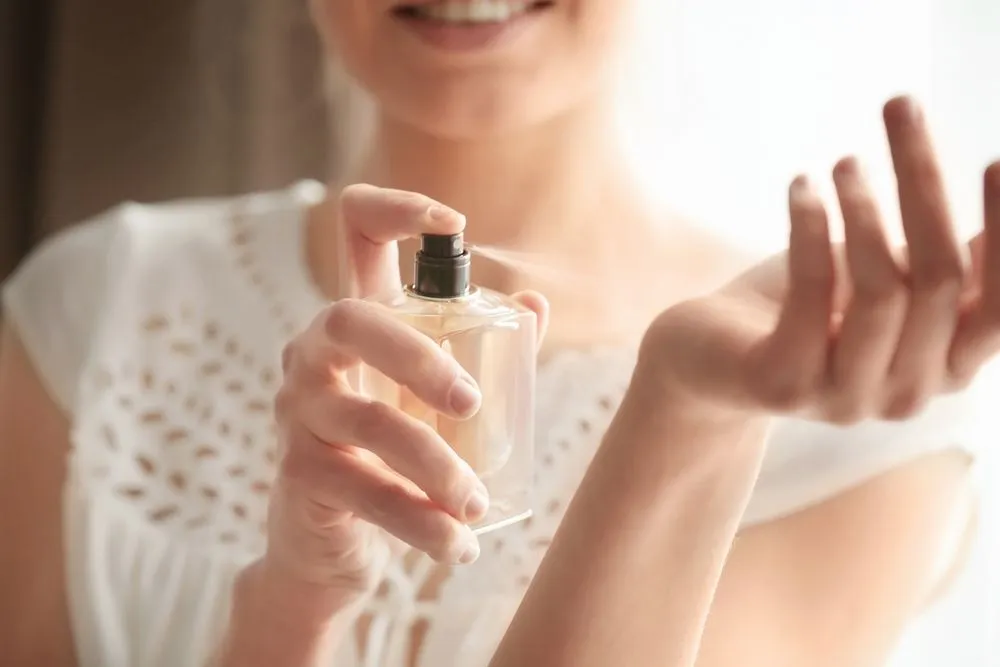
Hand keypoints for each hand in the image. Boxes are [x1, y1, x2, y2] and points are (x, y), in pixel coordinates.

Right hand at [262, 185, 547, 604]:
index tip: (452, 223)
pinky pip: (367, 492)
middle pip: (352, 319)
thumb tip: (535, 303)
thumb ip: (482, 352)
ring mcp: (298, 411)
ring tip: (476, 504)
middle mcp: (314, 354)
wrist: (331, 543)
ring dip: (438, 466)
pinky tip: (456, 545)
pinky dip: (421, 524)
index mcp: (354, 322)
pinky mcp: (300, 472)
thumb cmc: (392, 455)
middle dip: (419, 357)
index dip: (396, 208)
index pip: (354, 232)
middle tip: (471, 403)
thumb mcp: (431, 399)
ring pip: (371, 423)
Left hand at [639, 96, 999, 423]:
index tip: (992, 161)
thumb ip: (939, 261)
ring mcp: (848, 398)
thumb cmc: (803, 310)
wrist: (705, 361)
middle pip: (940, 278)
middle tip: (900, 109)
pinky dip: (810, 227)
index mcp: (946, 369)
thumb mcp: (883, 281)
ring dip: (864, 207)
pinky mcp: (787, 384)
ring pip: (884, 288)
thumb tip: (998, 193)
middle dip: (923, 182)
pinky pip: (813, 291)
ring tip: (842, 162)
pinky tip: (801, 186)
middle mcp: (908, 395)